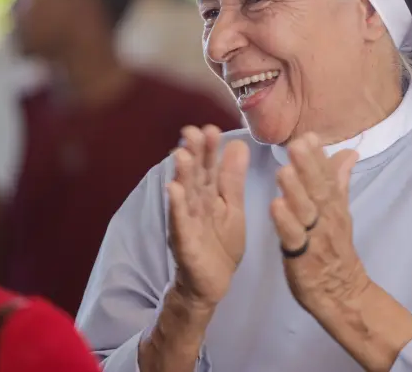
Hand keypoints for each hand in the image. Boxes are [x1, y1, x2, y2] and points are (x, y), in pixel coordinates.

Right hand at [167, 125, 248, 308]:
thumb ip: (233, 179)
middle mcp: (195, 203)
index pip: (209, 166)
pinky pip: (180, 222)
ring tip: (181, 154)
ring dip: (182, 174)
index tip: (210, 128)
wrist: (213, 283)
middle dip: (193, 153)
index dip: (209, 148)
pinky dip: (176, 206)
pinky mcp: (185, 241)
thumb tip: (237, 143)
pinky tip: (174, 190)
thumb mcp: (233, 208)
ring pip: (185, 194)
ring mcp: (188, 221)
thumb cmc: (222, 244)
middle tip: (192, 131)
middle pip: (195, 175)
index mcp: (210, 194)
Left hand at [270, 132, 368, 315]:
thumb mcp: (340, 210)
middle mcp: (326, 216)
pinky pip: (293, 237)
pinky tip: (274, 206)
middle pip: (318, 189)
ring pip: (305, 211)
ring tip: (283, 170)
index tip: (309, 135)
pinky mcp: (301, 256)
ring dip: (295, 190)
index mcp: (333, 204)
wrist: (341, 291)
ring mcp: (314, 236)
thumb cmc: (334, 246)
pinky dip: (284, 222)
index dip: (318, 156)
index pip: (328, 176)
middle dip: (307, 166)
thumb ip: (339, 180)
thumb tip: (350, 151)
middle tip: (296, 144)